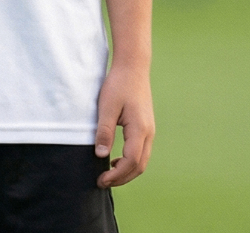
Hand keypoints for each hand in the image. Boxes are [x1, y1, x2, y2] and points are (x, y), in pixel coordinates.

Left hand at [94, 61, 153, 187]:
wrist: (133, 68)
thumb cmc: (118, 85)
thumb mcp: (106, 107)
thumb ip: (104, 131)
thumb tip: (101, 155)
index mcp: (139, 129)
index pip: (131, 162)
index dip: (116, 175)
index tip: (101, 180)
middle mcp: (148, 133)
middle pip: (139, 166)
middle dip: (122, 178)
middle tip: (102, 182)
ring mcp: (149, 131)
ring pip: (142, 160)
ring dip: (126, 171)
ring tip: (108, 174)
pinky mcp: (146, 128)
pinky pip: (141, 152)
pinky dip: (130, 162)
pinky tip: (115, 160)